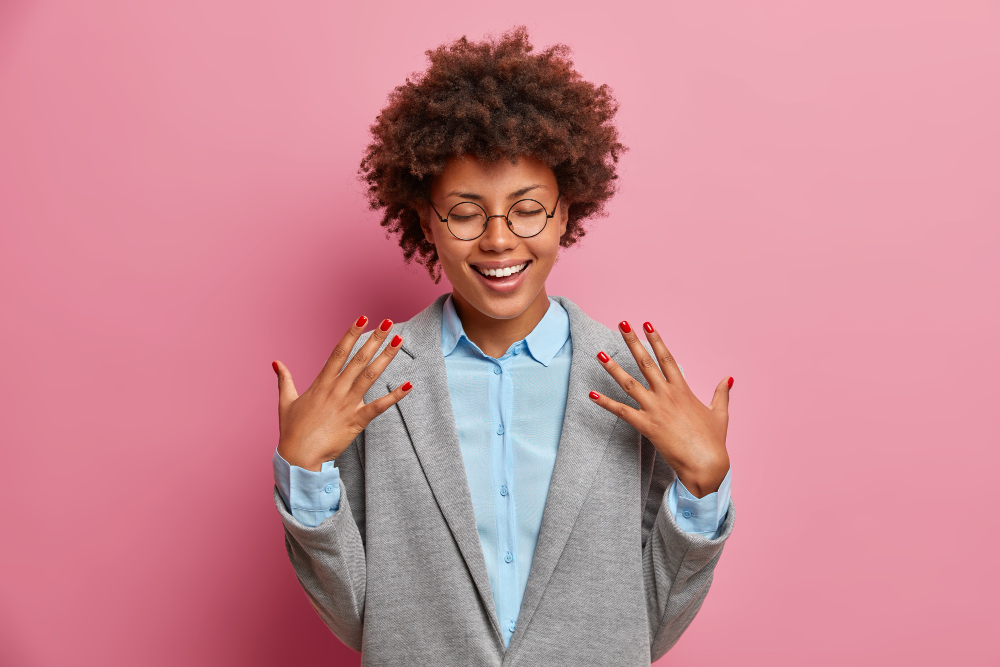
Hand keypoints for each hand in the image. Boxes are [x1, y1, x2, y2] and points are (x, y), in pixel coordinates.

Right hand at [271, 315, 412, 470]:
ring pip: (370, 376)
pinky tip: (408, 385)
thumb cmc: (292, 431)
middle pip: (358, 359)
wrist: (298, 457)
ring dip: (386, 358)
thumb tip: (276, 362)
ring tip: (399, 341)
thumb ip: (285, 380)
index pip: (339, 352)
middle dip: (375, 339)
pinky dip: (394, 396)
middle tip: (389, 323)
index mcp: (321, 383)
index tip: (363, 318)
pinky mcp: (356, 421)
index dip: (352, 334)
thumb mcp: (286, 402)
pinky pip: (379, 406)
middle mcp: (336, 390)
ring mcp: (347, 404)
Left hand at [589, 320, 731, 497]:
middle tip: (622, 324)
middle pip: (646, 362)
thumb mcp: (720, 413)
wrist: (707, 464)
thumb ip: (721, 393)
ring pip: (630, 383)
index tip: (646, 324)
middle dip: (633, 342)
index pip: (666, 358)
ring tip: (599, 353)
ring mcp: (655, 409)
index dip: (656, 339)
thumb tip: (728, 378)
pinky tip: (592, 395)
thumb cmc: (713, 441)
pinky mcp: (647, 426)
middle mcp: (667, 395)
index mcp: (683, 389)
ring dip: (613, 368)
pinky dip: (607, 404)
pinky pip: (622, 412)